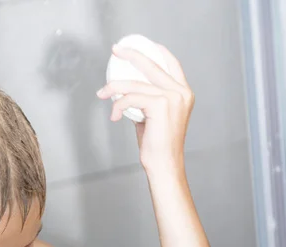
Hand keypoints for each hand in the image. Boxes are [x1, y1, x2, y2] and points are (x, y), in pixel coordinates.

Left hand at [96, 43, 194, 170]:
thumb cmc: (156, 143)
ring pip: (135, 84)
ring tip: (102, 94)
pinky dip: (118, 105)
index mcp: (184, 93)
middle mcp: (181, 92)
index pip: (171, 64)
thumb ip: (146, 99)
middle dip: (132, 54)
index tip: (138, 45)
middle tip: (115, 50)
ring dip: (114, 88)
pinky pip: (130, 98)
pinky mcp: (160, 105)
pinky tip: (114, 116)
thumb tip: (125, 89)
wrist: (163, 163)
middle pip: (153, 65)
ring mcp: (172, 98)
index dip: (156, 51)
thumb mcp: (152, 115)